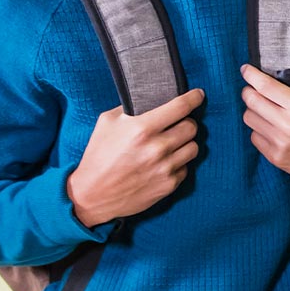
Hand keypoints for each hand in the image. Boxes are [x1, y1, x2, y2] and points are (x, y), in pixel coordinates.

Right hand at [66, 88, 204, 228]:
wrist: (91, 196)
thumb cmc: (97, 157)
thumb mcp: (107, 123)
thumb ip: (131, 108)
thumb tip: (150, 98)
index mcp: (142, 128)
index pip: (181, 106)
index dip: (194, 98)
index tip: (198, 95)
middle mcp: (157, 147)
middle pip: (192, 126)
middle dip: (185, 122)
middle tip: (176, 125)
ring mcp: (165, 167)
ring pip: (194, 147)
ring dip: (185, 143)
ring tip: (171, 144)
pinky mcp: (169, 185)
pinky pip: (186, 167)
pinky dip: (179, 163)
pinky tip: (164, 163)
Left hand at [239, 66, 289, 183]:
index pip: (265, 86)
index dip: (251, 75)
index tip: (246, 69)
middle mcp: (288, 124)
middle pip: (252, 101)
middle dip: (248, 90)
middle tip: (250, 88)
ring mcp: (280, 143)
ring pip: (250, 119)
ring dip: (252, 110)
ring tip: (262, 107)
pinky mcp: (276, 157)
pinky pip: (254, 137)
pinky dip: (259, 128)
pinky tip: (269, 125)